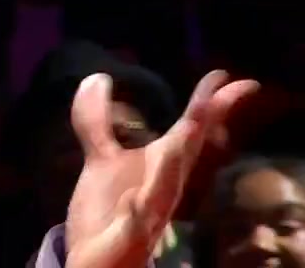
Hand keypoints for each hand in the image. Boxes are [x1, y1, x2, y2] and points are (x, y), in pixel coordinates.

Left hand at [65, 71, 257, 267]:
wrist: (96, 260)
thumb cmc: (108, 211)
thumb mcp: (101, 160)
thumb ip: (96, 122)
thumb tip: (96, 76)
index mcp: (160, 166)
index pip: (189, 130)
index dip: (208, 103)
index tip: (226, 75)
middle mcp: (163, 187)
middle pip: (187, 151)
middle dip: (204, 122)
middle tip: (227, 92)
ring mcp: (148, 213)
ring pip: (167, 186)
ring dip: (176, 159)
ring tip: (191, 126)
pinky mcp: (127, 239)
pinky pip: (134, 226)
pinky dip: (136, 213)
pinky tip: (133, 201)